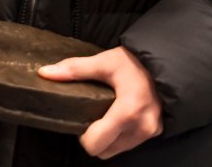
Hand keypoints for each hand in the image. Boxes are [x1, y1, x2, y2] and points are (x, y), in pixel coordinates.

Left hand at [39, 46, 162, 158]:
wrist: (166, 61)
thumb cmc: (135, 61)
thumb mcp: (104, 61)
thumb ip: (75, 70)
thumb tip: (45, 73)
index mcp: (127, 111)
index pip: (95, 144)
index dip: (83, 135)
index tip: (84, 118)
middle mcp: (140, 127)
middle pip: (104, 151)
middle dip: (95, 138)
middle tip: (94, 116)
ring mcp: (150, 132)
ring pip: (117, 151)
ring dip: (108, 139)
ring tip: (107, 115)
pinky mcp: (155, 132)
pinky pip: (130, 144)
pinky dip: (121, 136)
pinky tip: (120, 117)